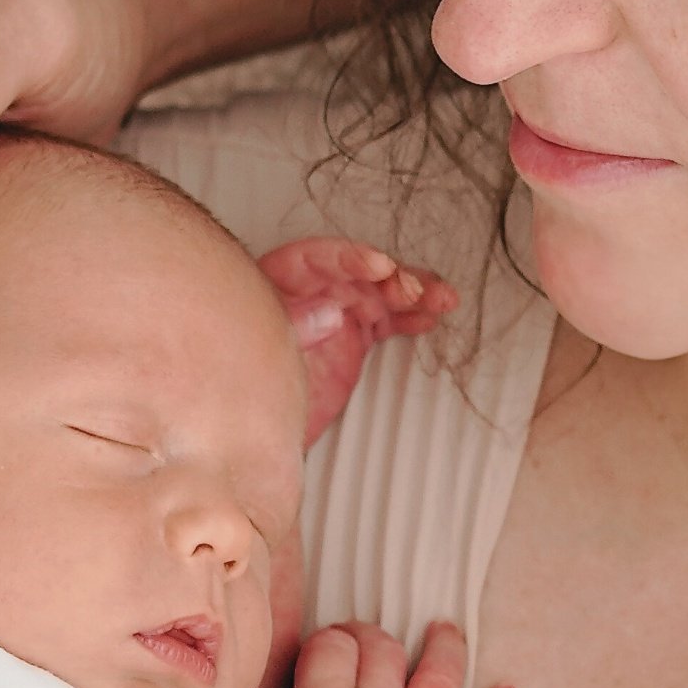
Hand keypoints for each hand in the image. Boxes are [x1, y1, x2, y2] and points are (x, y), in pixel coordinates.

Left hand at [258, 239, 456, 445]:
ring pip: (380, 295)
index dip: (351, 259)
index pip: (317, 259)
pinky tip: (430, 317)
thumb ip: (295, 327)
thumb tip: (331, 312)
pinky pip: (386, 320)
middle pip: (358, 275)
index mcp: (280, 284)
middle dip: (393, 279)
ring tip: (443, 299)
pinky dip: (410, 318)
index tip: (379, 267)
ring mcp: (335, 314)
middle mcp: (311, 294)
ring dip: (414, 295)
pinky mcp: (352, 338)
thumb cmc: (243, 382)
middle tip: (417, 290)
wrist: (249, 429)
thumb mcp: (263, 352)